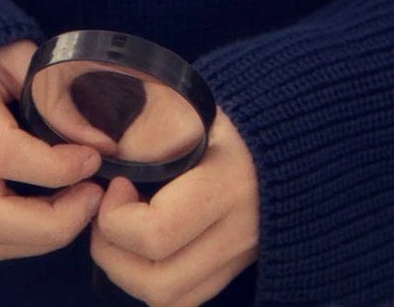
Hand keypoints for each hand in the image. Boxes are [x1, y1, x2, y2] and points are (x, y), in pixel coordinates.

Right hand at [0, 39, 110, 259]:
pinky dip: (28, 239)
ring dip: (44, 236)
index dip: (54, 166)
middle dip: (53, 222)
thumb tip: (101, 143)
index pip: (1, 152)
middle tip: (95, 198)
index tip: (93, 158)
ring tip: (83, 206)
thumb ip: (57, 95)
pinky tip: (59, 213)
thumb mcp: (21, 57)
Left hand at [90, 104, 259, 306]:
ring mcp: (237, 259)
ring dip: (128, 273)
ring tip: (120, 231)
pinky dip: (152, 279)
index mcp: (228, 184)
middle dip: (112, 255)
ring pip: (169, 299)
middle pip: (159, 283)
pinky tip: (143, 244)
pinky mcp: (232, 270)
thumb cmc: (228, 118)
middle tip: (107, 215)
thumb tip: (109, 156)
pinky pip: (184, 297)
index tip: (116, 183)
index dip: (117, 216)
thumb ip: (150, 128)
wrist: (286, 137)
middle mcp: (237, 233)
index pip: (157, 233)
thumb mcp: (191, 107)